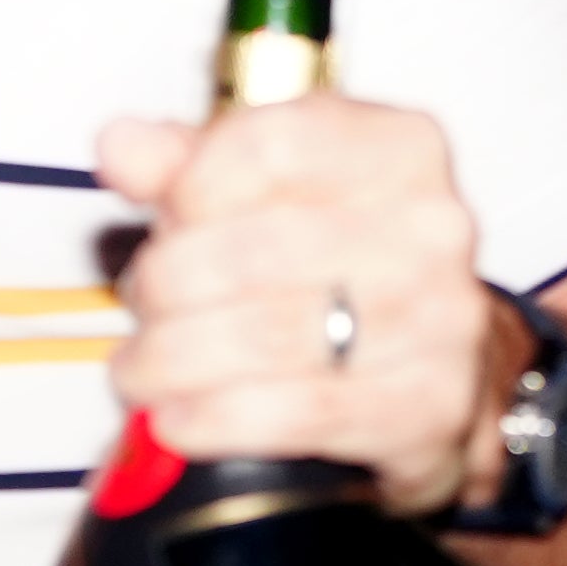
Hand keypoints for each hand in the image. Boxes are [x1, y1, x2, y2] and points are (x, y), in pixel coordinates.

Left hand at [96, 96, 513, 515]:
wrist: (444, 364)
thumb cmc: (351, 265)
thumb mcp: (275, 191)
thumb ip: (191, 161)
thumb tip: (122, 146)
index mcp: (398, 148)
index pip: (268, 148)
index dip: (188, 191)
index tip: (162, 223)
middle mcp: (430, 227)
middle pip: (253, 251)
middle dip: (166, 286)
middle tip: (140, 308)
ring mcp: (439, 319)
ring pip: (262, 338)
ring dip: (173, 361)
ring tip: (141, 369)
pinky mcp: (426, 405)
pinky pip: (292, 413)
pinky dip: (213, 419)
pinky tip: (179, 417)